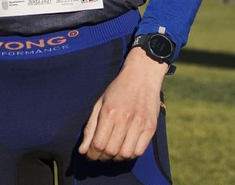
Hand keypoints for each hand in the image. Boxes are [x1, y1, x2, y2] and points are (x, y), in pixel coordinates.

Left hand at [78, 48, 167, 162]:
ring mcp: (140, 124)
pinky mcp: (151, 127)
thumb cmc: (117, 89)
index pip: (98, 144)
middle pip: (111, 151)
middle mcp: (125, 119)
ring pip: (126, 154)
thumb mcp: (99, 104)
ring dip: (116, 158)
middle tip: (99, 156)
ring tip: (112, 154)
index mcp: (109, 112)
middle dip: (102, 158)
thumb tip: (83, 150)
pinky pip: (139, 151)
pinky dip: (130, 155)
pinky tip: (125, 149)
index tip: (89, 156)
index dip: (91, 154)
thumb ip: (90, 128)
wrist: (142, 76)